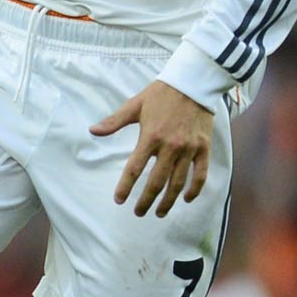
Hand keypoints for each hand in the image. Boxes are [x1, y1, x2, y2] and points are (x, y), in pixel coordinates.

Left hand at [91, 81, 212, 217]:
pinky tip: (187, 199)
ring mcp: (189, 149)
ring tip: (160, 212)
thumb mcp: (134, 105)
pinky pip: (200, 174)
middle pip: (156, 182)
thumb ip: (114, 122)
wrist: (192, 83)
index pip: (134, 169)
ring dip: (168, 200)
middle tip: (139, 212)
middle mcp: (170, 147)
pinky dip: (195, 189)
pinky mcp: (204, 148)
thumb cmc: (160, 94)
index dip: (125, 187)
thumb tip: (92, 131)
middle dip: (146, 200)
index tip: (119, 200)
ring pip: (178, 182)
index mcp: (150, 137)